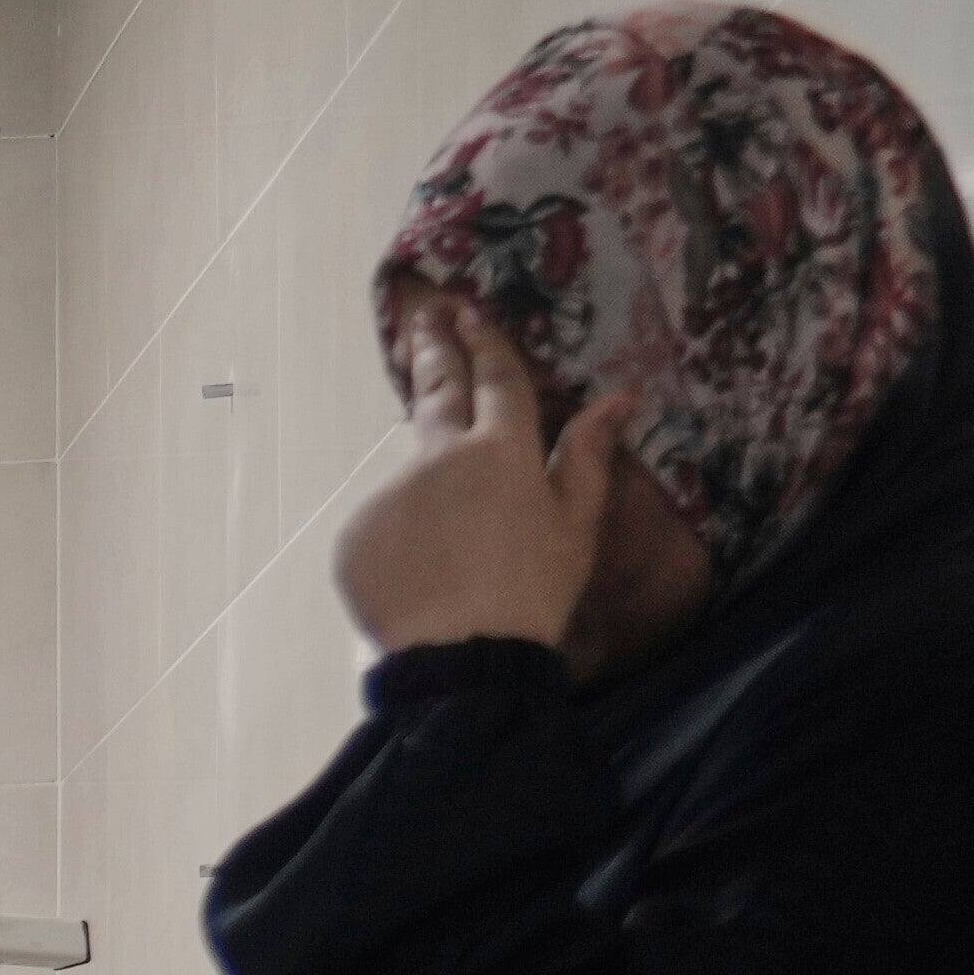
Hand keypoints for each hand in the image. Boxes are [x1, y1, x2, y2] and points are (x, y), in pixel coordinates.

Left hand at [337, 317, 632, 657]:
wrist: (462, 661)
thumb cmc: (532, 595)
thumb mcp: (576, 525)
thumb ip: (587, 455)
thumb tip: (618, 397)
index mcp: (501, 450)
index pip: (495, 379)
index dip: (484, 343)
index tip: (468, 313)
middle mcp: (439, 456)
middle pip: (435, 390)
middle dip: (432, 349)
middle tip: (424, 318)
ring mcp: (390, 492)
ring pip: (410, 475)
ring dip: (426, 491)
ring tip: (450, 544)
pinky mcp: (355, 533)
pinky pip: (380, 526)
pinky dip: (400, 542)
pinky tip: (422, 577)